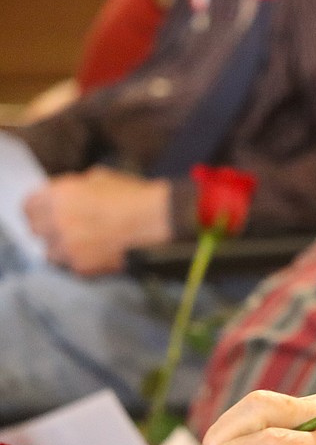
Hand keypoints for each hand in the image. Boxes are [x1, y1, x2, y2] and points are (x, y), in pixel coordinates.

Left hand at [24, 167, 171, 275]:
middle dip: (50, 230)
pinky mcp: (82, 267)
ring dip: (64, 249)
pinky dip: (83, 262)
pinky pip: (72, 267)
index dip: (38, 210)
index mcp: (58, 195)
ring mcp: (68, 247)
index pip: (28, 206)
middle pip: (36, 230)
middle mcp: (57, 221)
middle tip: (67, 231)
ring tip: (86, 245)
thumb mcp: (99, 178)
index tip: (46, 215)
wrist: (157, 221)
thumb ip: (75, 188)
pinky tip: (99, 254)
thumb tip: (68, 196)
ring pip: (51, 253)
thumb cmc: (133, 196)